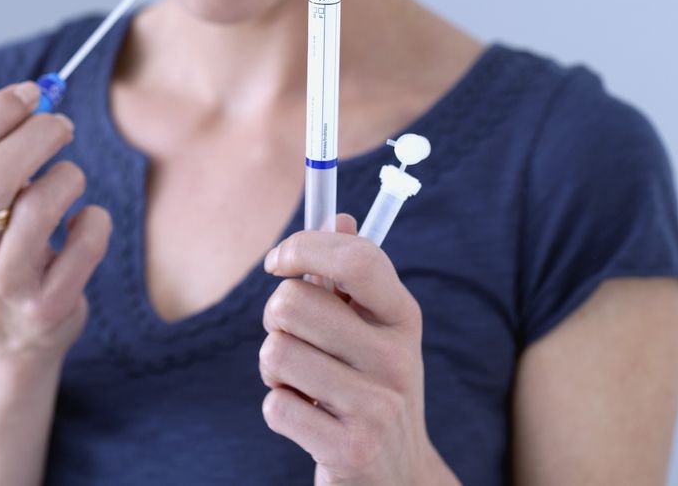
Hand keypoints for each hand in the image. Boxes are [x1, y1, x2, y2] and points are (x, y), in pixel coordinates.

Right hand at [0, 81, 111, 366]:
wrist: (4, 342)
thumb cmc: (1, 252)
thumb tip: (39, 96)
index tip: (33, 93)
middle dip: (41, 134)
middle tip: (63, 127)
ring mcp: (6, 279)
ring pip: (43, 205)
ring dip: (69, 178)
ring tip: (70, 182)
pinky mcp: (47, 305)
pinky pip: (86, 242)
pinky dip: (96, 223)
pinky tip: (84, 226)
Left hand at [259, 215, 457, 485]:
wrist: (397, 477)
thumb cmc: (371, 387)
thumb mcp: (373, 331)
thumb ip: (353, 277)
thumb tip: (337, 218)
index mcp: (403, 317)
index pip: (356, 258)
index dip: (304, 247)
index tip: (278, 262)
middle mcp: (397, 358)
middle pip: (292, 303)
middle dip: (275, 320)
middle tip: (293, 340)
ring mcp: (377, 407)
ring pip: (275, 352)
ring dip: (274, 369)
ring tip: (303, 383)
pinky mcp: (351, 450)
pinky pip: (275, 406)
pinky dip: (279, 409)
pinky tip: (308, 419)